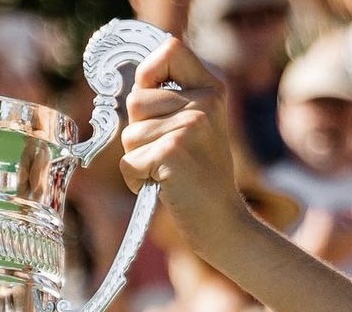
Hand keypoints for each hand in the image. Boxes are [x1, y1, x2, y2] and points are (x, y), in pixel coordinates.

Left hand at [120, 38, 251, 261]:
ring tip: (166, 173)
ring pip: (129, 135)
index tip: (152, 100)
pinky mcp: (172, 155)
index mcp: (212, 89)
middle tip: (165, 154)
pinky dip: (136, 180)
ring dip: (138, 159)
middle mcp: (203, 103)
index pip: (170, 49)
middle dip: (138, 131)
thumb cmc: (202, 178)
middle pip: (136, 100)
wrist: (223, 222)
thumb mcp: (199, 127)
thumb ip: (173, 100)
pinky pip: (129, 162)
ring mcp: (189, 128)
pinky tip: (161, 187)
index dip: (148, 73)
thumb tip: (134, 86)